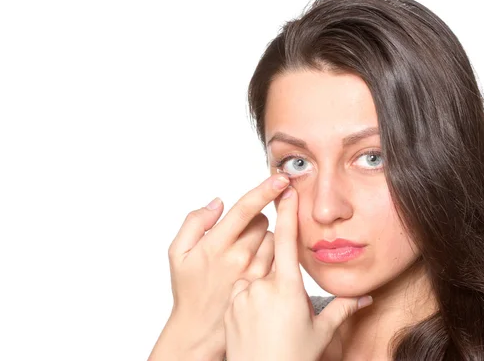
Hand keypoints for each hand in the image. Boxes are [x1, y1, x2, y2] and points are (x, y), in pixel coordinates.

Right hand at [148, 174, 291, 360]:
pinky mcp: (268, 285)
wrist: (200, 330)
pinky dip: (270, 256)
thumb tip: (218, 203)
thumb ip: (194, 222)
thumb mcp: (177, 253)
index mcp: (216, 245)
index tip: (281, 178)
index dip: (265, 190)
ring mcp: (256, 273)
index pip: (246, 209)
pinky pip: (278, 258)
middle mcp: (239, 257)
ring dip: (262, 239)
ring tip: (244, 256)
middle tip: (237, 238)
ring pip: (272, 238)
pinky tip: (255, 267)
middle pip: (261, 221)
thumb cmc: (189, 290)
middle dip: (252, 221)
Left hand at [223, 185, 372, 360]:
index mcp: (287, 288)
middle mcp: (262, 286)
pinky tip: (256, 317)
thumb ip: (342, 309)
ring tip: (271, 314)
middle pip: (270, 255)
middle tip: (285, 298)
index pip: (287, 240)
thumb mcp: (320, 333)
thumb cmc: (290, 359)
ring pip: (254, 272)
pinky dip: (249, 294)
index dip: (287, 212)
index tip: (286, 190)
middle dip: (278, 265)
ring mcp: (242, 295)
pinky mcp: (230, 305)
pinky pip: (241, 288)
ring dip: (263, 283)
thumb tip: (366, 298)